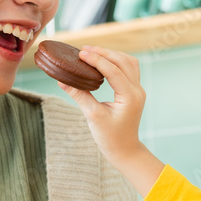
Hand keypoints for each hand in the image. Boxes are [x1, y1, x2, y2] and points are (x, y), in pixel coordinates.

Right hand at [60, 46, 163, 196]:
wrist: (124, 150)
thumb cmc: (110, 137)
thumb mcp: (92, 116)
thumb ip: (79, 95)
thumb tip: (62, 80)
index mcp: (130, 97)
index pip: (113, 71)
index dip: (96, 60)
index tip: (80, 53)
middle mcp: (137, 90)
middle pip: (123, 61)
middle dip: (104, 53)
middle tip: (84, 50)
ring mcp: (138, 90)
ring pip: (128, 62)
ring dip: (111, 55)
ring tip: (92, 52)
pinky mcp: (134, 91)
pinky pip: (128, 69)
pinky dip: (116, 62)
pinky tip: (102, 61)